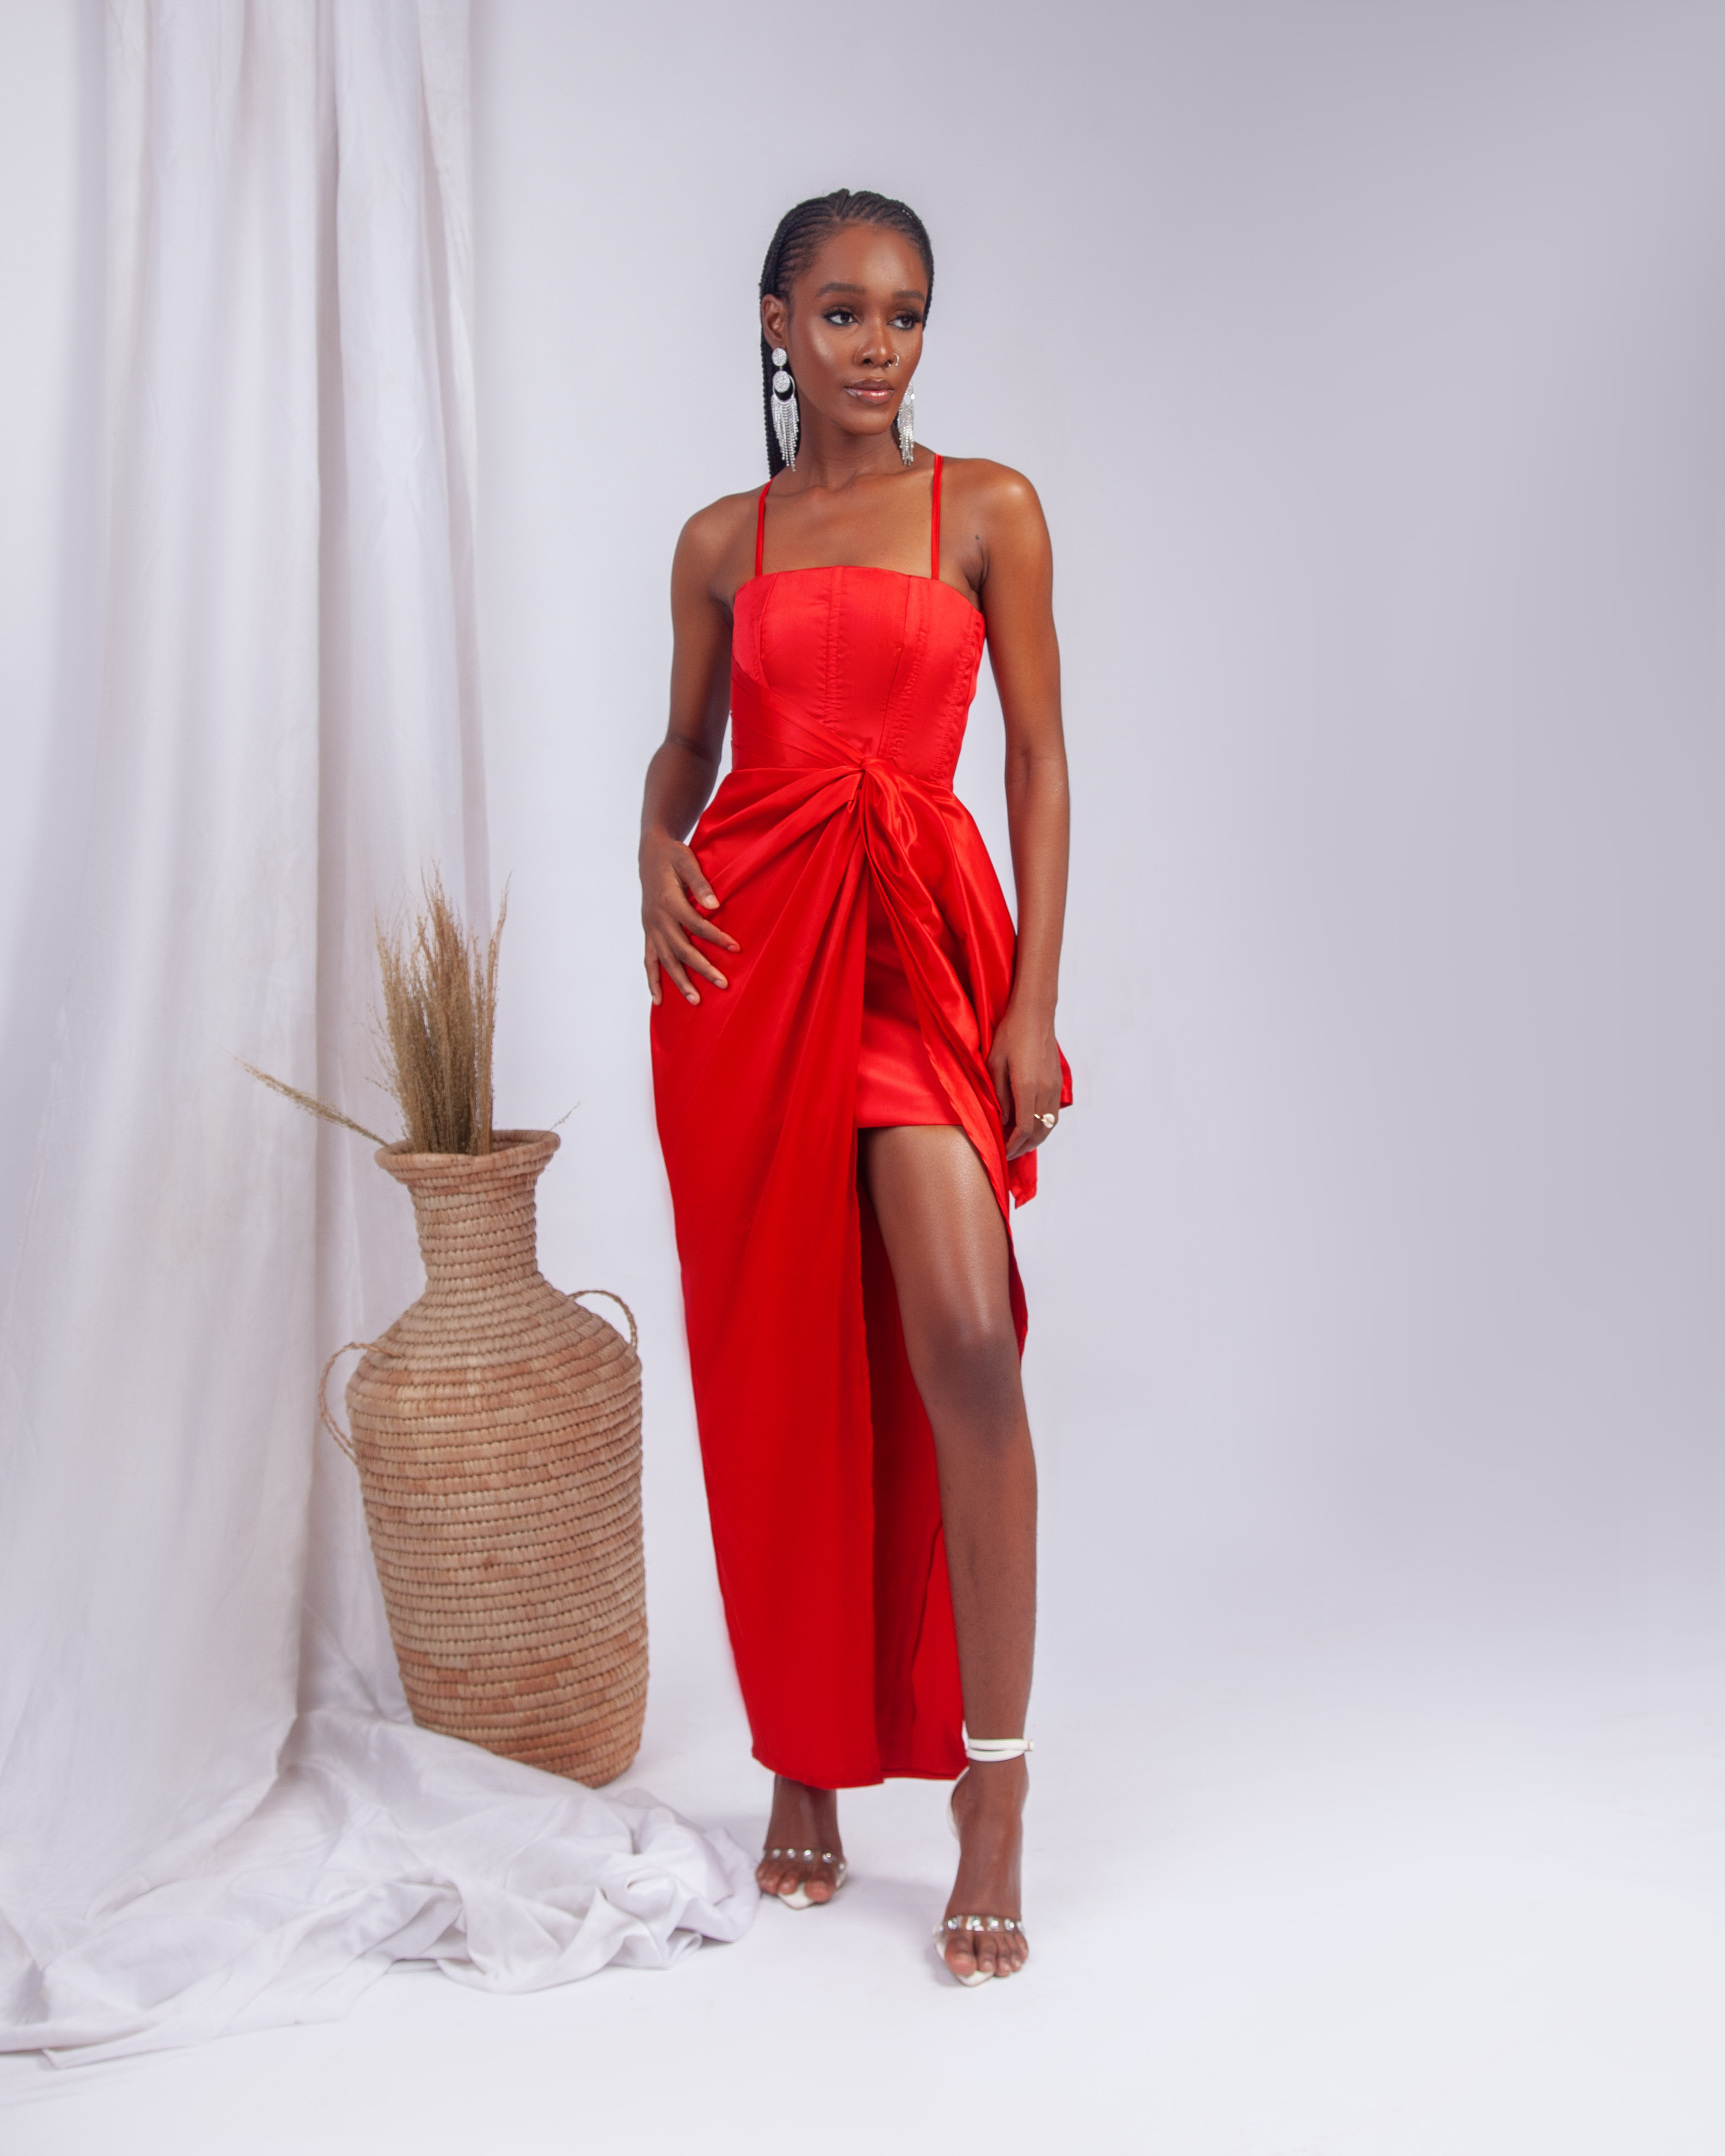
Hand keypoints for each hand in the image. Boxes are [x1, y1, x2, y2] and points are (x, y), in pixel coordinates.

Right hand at [641, 827, 738, 1005]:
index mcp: (668, 901)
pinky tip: (659, 1000)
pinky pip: (648, 961)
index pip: (695, 925)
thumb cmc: (673, 855)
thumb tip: (715, 906)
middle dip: (702, 968)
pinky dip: (653, 980)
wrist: (651, 852)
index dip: (716, 938)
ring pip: (665, 960)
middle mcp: (657, 919)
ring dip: (680, 981)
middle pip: (681, 949)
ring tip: (695, 1001)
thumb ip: (700, 884)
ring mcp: (651, 928)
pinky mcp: (648, 932)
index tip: (736, 949)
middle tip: (723, 984)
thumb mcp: (687, 861)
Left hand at [986, 997, 1062, 1159]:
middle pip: (1039, 1132)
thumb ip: (999, 1095)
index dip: (1013, 1146)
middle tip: (1009, 1154)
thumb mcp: (995, 1064)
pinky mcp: (1058, 1082)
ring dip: (1035, 1139)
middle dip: (1024, 1148)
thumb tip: (1003, 1119)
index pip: (1023, 1129)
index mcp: (1027, 1087)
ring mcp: (1055, 1087)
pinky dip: (1043, 1126)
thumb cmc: (1010, 1034)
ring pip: (1049, 1125)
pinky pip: (1053, 1113)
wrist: (1035, 1013)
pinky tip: (1031, 1126)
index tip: (1002, 1153)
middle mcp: (1045, 1090)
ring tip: (1020, 1145)